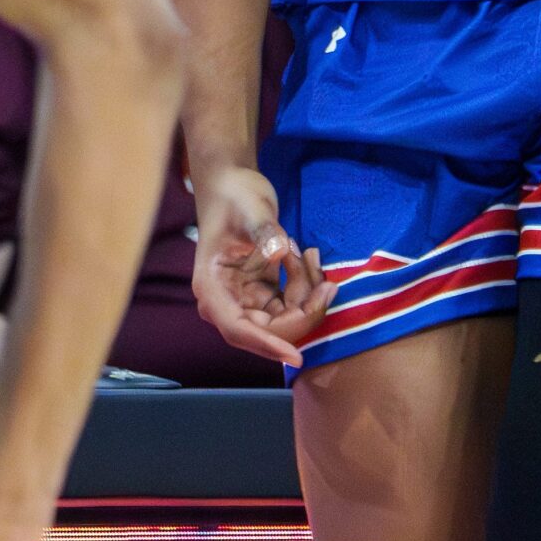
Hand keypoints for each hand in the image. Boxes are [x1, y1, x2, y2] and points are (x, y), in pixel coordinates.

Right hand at [190, 164, 330, 365]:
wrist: (233, 184)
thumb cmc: (235, 195)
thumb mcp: (251, 209)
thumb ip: (265, 231)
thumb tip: (279, 252)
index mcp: (213, 288)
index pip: (238, 329)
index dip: (267, 345)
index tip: (296, 356)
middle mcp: (228, 301)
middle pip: (269, 329)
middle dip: (304, 311)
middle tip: (328, 284)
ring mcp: (246, 298)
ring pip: (286, 317)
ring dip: (307, 293)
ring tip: (308, 254)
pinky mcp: (262, 292)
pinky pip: (291, 303)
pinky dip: (305, 286)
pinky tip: (304, 256)